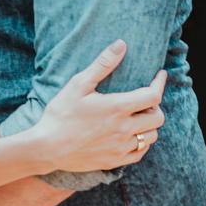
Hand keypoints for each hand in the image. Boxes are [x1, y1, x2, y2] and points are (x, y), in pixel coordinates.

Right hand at [33, 39, 165, 172]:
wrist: (46, 148)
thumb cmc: (60, 114)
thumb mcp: (78, 84)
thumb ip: (102, 64)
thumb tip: (121, 45)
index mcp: (118, 108)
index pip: (153, 95)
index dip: (159, 83)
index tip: (159, 75)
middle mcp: (124, 129)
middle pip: (158, 118)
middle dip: (155, 105)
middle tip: (144, 98)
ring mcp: (121, 148)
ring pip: (151, 137)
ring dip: (149, 125)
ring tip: (138, 117)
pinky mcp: (114, 161)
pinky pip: (139, 153)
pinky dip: (140, 143)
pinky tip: (130, 136)